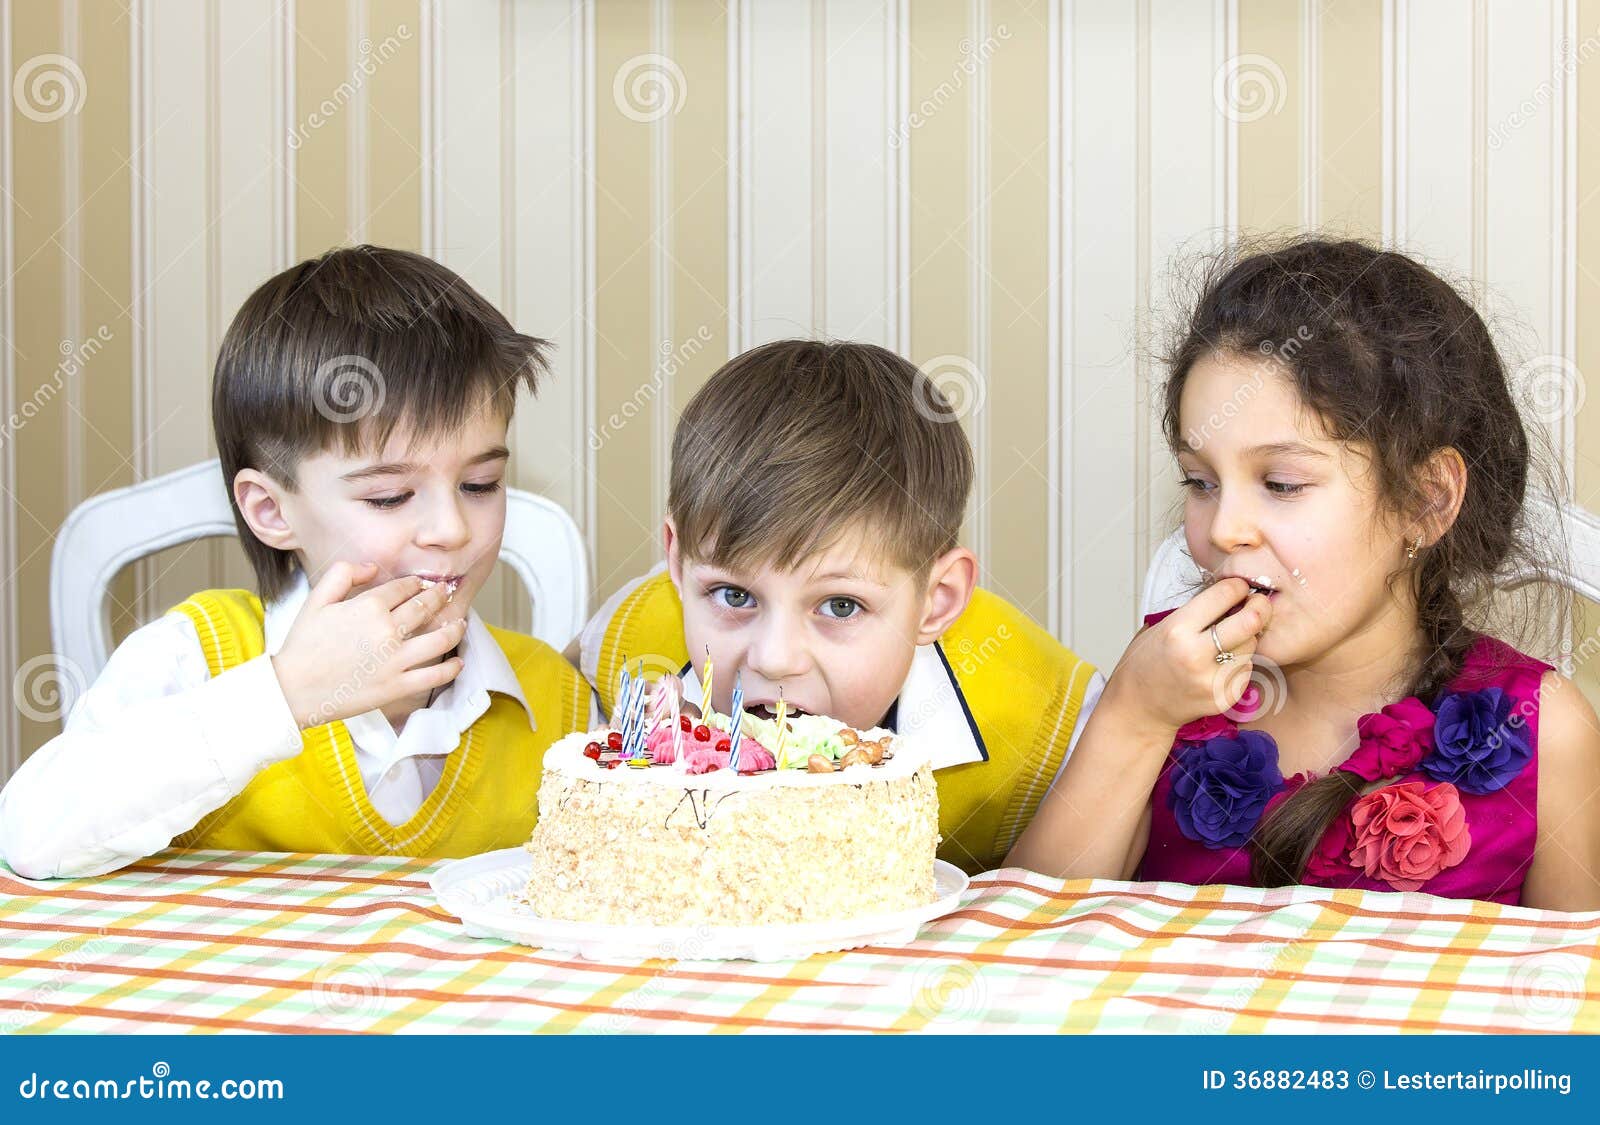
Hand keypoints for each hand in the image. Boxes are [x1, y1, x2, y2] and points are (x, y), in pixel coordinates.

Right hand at [271, 562, 465, 728]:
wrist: (293, 690)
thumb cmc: (303, 646)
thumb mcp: (316, 600)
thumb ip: (343, 574)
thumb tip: (372, 567)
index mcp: (368, 606)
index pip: (404, 588)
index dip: (416, 583)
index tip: (421, 584)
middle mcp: (387, 630)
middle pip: (426, 607)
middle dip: (439, 598)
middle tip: (446, 594)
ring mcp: (396, 659)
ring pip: (440, 638)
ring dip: (455, 628)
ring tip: (459, 623)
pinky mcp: (398, 685)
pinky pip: (435, 675)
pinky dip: (452, 668)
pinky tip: (458, 661)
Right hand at [1103, 577, 1273, 733]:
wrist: (1137, 707)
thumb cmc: (1145, 663)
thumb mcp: (1160, 627)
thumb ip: (1194, 612)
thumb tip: (1230, 594)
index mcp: (1177, 630)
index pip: (1224, 595)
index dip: (1237, 587)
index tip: (1240, 587)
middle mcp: (1196, 655)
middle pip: (1250, 621)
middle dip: (1259, 607)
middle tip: (1258, 604)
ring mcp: (1211, 680)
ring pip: (1251, 646)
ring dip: (1246, 638)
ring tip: (1228, 640)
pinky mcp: (1222, 699)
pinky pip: (1246, 670)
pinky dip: (1239, 663)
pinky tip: (1221, 665)